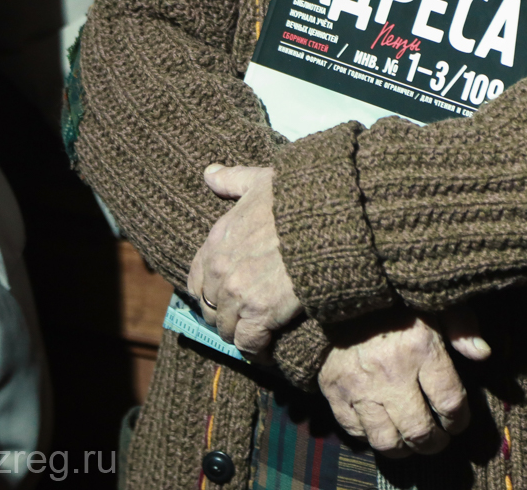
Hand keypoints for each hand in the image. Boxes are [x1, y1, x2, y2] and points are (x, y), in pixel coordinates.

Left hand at [188, 164, 301, 356]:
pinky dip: (257, 352)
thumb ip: (232, 180)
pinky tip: (268, 353)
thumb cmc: (299, 198)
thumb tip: (209, 173)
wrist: (328, 219)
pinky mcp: (261, 314)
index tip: (228, 298)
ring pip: (227, 329)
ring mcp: (239, 294)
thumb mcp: (261, 181)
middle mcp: (221, 270)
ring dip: (242, 335)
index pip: (197, 279)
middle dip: (226, 316)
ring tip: (260, 337)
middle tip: (247, 320)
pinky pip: (248, 345)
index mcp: (217, 240)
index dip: (211, 292)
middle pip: (211, 308)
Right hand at [319, 309, 490, 457]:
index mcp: (420, 347)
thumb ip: (462, 326)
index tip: (457, 422)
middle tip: (438, 439)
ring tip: (411, 440)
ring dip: (404, 448)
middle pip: (420, 430)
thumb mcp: (435, 303)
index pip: (450, 402)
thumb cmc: (395, 303)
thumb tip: (483, 354)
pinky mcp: (334, 392)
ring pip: (387, 440)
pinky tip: (382, 426)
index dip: (459, 420)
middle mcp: (391, 372)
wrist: (341, 295)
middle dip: (435, 443)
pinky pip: (356, 432)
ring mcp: (359, 386)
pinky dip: (371, 437)